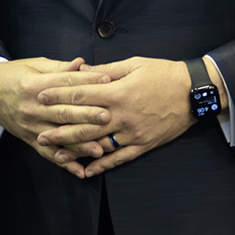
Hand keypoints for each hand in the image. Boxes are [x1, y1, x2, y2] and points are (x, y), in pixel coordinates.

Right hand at [0, 57, 111, 177]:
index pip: (65, 83)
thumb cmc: (13, 75)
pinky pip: (48, 153)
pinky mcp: (29, 139)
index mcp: (34, 85)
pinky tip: (80, 170)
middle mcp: (32, 107)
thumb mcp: (34, 65)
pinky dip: (65, 163)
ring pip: (58, 136)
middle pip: (63, 112)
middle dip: (87, 115)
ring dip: (80, 144)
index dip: (86, 81)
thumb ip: (59, 67)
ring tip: (100, 149)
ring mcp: (30, 125)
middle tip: (108, 116)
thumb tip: (81, 64)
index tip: (107, 80)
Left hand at [35, 57, 196, 175]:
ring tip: (56, 155)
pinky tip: (87, 170)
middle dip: (60, 130)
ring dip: (77, 151)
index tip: (40, 97)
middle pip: (85, 124)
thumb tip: (82, 71)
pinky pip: (120, 158)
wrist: (194, 92)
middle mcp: (122, 116)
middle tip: (40, 134)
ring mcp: (133, 133)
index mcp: (118, 93)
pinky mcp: (144, 144)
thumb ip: (105, 71)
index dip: (59, 96)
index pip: (81, 95)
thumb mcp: (133, 64)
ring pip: (99, 144)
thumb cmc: (163, 73)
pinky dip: (103, 165)